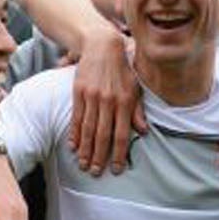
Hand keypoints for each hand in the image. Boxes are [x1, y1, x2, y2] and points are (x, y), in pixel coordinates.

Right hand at [69, 29, 145, 174]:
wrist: (102, 47)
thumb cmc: (122, 69)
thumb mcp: (135, 87)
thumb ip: (138, 110)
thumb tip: (144, 131)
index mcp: (126, 102)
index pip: (122, 134)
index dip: (118, 154)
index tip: (115, 169)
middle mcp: (109, 101)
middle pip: (103, 135)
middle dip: (99, 157)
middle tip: (95, 173)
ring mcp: (93, 97)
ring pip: (89, 130)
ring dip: (86, 150)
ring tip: (83, 164)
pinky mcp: (79, 93)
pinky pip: (77, 118)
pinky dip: (75, 134)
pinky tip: (74, 146)